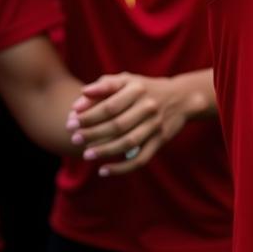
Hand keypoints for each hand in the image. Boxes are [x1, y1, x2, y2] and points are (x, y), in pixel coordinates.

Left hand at [67, 72, 195, 176]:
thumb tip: (79, 98)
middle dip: (92, 134)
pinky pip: (140, 159)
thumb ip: (104, 86)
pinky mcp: (160, 141)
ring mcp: (155, 125)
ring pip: (128, 143)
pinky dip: (121, 168)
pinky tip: (104, 171)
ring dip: (104, 151)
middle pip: (117, 125)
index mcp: (138, 89)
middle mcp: (148, 106)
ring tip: (86, 155)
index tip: (70, 122)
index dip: (88, 116)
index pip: (109, 105)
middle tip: (75, 139)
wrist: (182, 97)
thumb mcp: (127, 80)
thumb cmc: (145, 88)